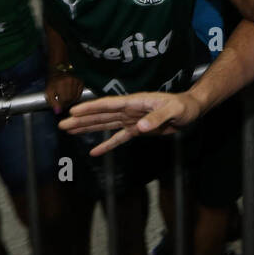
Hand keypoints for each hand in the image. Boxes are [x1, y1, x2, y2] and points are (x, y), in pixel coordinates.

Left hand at [44, 71, 82, 113]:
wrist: (59, 68)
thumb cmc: (53, 81)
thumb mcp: (48, 91)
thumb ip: (52, 102)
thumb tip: (58, 111)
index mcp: (60, 83)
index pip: (63, 100)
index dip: (61, 105)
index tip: (59, 106)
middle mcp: (70, 81)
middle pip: (70, 99)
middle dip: (66, 103)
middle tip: (62, 102)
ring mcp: (77, 80)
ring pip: (75, 98)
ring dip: (71, 100)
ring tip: (66, 98)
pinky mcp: (81, 81)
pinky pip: (80, 94)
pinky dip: (76, 97)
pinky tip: (71, 95)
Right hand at [59, 91, 200, 154]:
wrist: (191, 110)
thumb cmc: (184, 106)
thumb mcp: (174, 110)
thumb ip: (157, 118)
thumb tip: (139, 128)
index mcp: (136, 102)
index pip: (109, 105)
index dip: (91, 107)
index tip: (74, 110)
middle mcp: (130, 110)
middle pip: (101, 115)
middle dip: (82, 119)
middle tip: (62, 123)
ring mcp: (132, 120)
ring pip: (105, 125)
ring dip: (87, 128)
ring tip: (69, 130)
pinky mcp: (137, 130)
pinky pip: (119, 138)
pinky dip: (107, 145)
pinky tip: (94, 152)